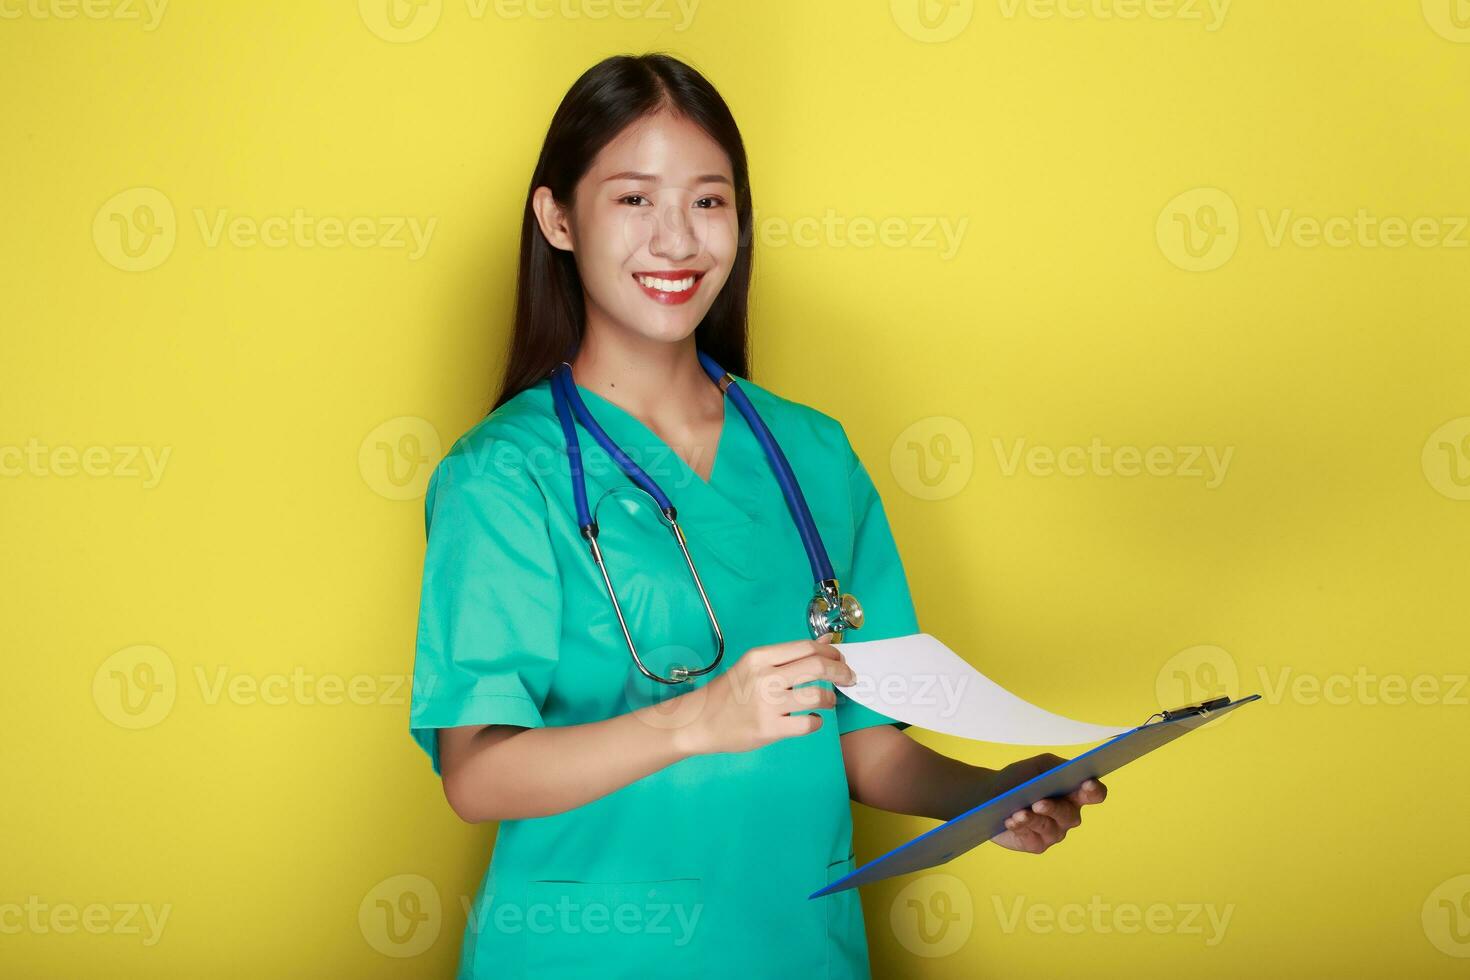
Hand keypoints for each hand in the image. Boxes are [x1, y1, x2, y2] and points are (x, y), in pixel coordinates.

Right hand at [674, 635, 855, 755]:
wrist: (700, 721)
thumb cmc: (728, 693)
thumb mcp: (753, 666)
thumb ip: (787, 656)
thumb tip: (824, 642)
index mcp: (760, 657)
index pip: (806, 647)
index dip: (831, 651)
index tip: (840, 658)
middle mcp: (765, 677)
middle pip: (817, 667)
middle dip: (841, 671)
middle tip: (849, 678)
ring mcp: (767, 704)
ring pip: (817, 696)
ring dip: (831, 698)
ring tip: (829, 701)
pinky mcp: (769, 728)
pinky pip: (808, 723)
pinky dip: (817, 722)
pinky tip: (813, 720)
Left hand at [987, 753, 1108, 854]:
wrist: (990, 794)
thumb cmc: (1017, 779)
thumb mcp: (1036, 766)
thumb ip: (1054, 766)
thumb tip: (1067, 771)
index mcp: (1073, 793)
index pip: (1094, 794)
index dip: (1094, 790)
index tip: (1087, 783)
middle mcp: (1068, 815)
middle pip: (1071, 815)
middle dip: (1055, 808)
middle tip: (1038, 803)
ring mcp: (1054, 832)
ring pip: (1050, 828)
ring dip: (1033, 820)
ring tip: (1018, 813)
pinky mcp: (1037, 844)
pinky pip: (1033, 839)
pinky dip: (1021, 828)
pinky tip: (1011, 821)